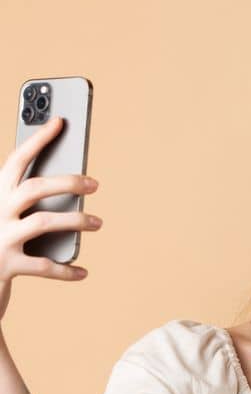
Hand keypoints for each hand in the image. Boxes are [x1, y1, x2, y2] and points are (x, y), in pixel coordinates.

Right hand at [0, 116, 101, 323]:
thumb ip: (28, 200)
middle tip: (95, 184)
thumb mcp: (6, 214)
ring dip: (75, 222)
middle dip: (68, 183)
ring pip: (43, 222)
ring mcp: (0, 237)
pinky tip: (82, 271)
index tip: (61, 121)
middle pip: (34, 188)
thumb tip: (73, 185)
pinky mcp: (7, 265)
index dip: (38, 140)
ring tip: (97, 223)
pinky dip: (66, 270)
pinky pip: (44, 266)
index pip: (16, 160)